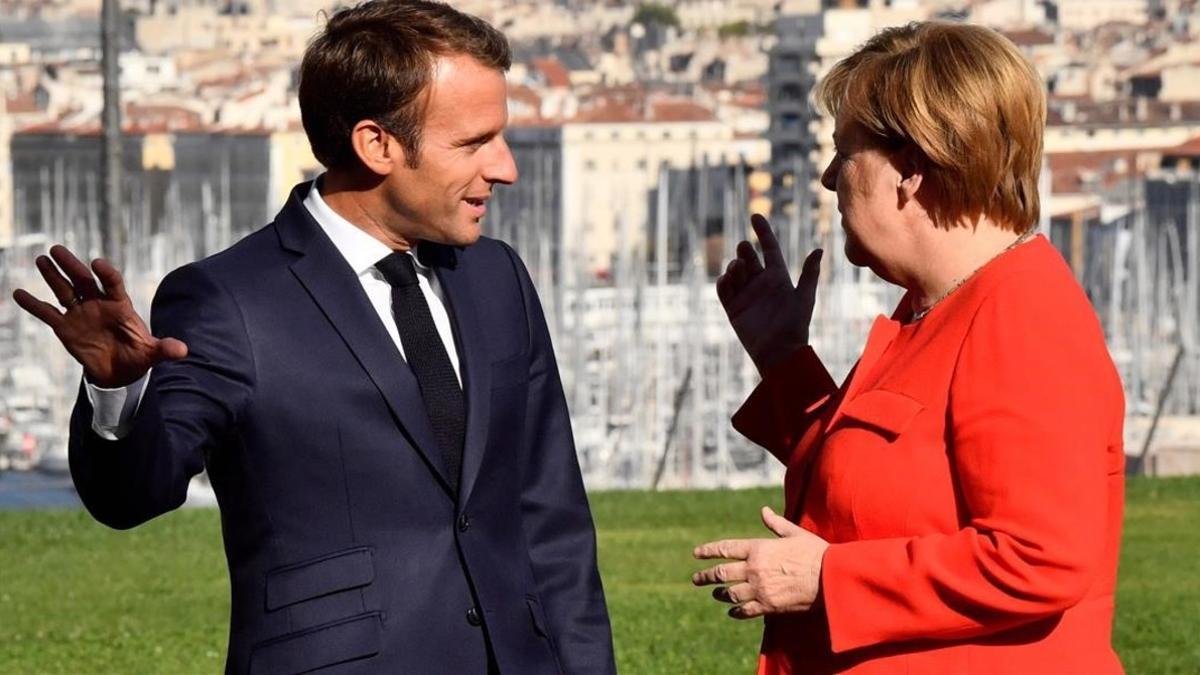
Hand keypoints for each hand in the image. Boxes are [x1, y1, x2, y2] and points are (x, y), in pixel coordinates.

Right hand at [12, 245, 186, 387]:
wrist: (120, 372)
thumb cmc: (138, 357)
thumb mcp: (152, 354)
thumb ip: (165, 349)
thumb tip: (183, 351)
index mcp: (121, 306)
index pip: (113, 284)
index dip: (106, 273)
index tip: (97, 263)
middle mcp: (99, 305)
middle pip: (84, 281)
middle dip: (72, 266)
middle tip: (57, 249)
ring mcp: (81, 314)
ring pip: (64, 291)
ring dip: (52, 276)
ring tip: (41, 259)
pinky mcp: (66, 327)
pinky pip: (47, 313)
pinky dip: (34, 305)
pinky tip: (18, 293)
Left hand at [692, 506, 829, 618]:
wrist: (829, 577)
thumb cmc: (814, 552)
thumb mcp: (794, 533)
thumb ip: (776, 524)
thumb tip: (764, 511)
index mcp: (758, 548)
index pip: (726, 548)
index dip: (708, 550)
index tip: (696, 554)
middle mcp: (754, 569)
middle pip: (721, 573)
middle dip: (706, 576)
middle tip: (696, 579)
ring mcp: (759, 589)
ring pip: (730, 593)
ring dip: (720, 594)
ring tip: (716, 594)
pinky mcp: (768, 606)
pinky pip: (745, 610)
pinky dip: (736, 611)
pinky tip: (732, 611)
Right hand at [717, 213, 821, 374]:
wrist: (779, 352)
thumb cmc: (795, 325)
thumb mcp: (804, 297)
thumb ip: (809, 273)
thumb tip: (819, 249)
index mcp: (778, 277)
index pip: (769, 249)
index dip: (763, 232)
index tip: (755, 216)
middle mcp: (761, 284)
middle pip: (749, 258)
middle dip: (745, 251)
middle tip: (744, 250)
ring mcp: (746, 295)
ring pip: (735, 272)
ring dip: (734, 266)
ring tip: (738, 268)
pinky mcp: (733, 308)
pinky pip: (724, 290)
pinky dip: (724, 282)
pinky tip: (728, 279)